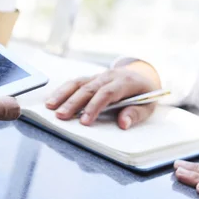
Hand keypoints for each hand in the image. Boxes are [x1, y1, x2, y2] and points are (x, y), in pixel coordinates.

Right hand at [45, 61, 160, 127]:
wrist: (143, 74)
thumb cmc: (145, 94)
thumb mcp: (148, 106)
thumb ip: (135, 114)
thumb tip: (123, 123)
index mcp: (125, 82)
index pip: (107, 93)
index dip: (94, 107)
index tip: (84, 121)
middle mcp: (109, 76)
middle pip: (88, 88)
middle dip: (73, 103)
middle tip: (61, 116)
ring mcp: (98, 75)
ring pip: (78, 82)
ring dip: (63, 94)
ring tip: (50, 106)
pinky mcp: (90, 78)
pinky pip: (75, 82)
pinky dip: (62, 90)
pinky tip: (52, 98)